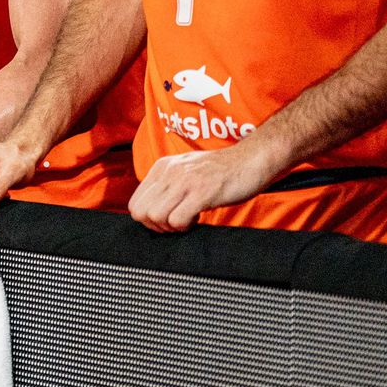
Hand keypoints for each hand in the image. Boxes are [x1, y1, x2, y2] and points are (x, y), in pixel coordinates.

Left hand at [129, 146, 273, 233]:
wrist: (251, 159)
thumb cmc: (221, 170)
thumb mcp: (185, 171)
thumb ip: (168, 185)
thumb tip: (154, 210)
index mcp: (162, 167)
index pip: (135, 202)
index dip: (148, 219)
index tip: (166, 220)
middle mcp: (168, 172)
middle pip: (140, 212)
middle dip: (156, 226)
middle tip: (176, 224)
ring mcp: (184, 181)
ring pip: (155, 216)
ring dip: (170, 227)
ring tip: (188, 220)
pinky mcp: (202, 192)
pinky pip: (177, 219)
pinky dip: (185, 227)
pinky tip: (198, 218)